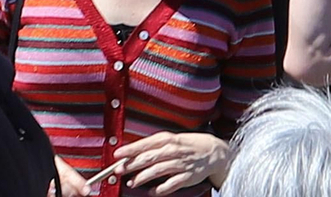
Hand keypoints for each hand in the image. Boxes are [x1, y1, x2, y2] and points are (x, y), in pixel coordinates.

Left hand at [109, 130, 231, 191]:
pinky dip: (161, 189)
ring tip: (132, 183)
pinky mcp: (187, 177)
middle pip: (149, 158)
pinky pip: (172, 184)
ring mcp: (180, 164)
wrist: (212, 151)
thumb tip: (133, 152)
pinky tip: (152, 192)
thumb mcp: (171, 139)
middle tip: (119, 170)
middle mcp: (173, 150)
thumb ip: (153, 146)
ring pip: (158, 171)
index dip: (131, 149)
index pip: (145, 144)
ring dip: (143, 177)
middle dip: (132, 164)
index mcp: (167, 139)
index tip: (118, 154)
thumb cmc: (187, 144)